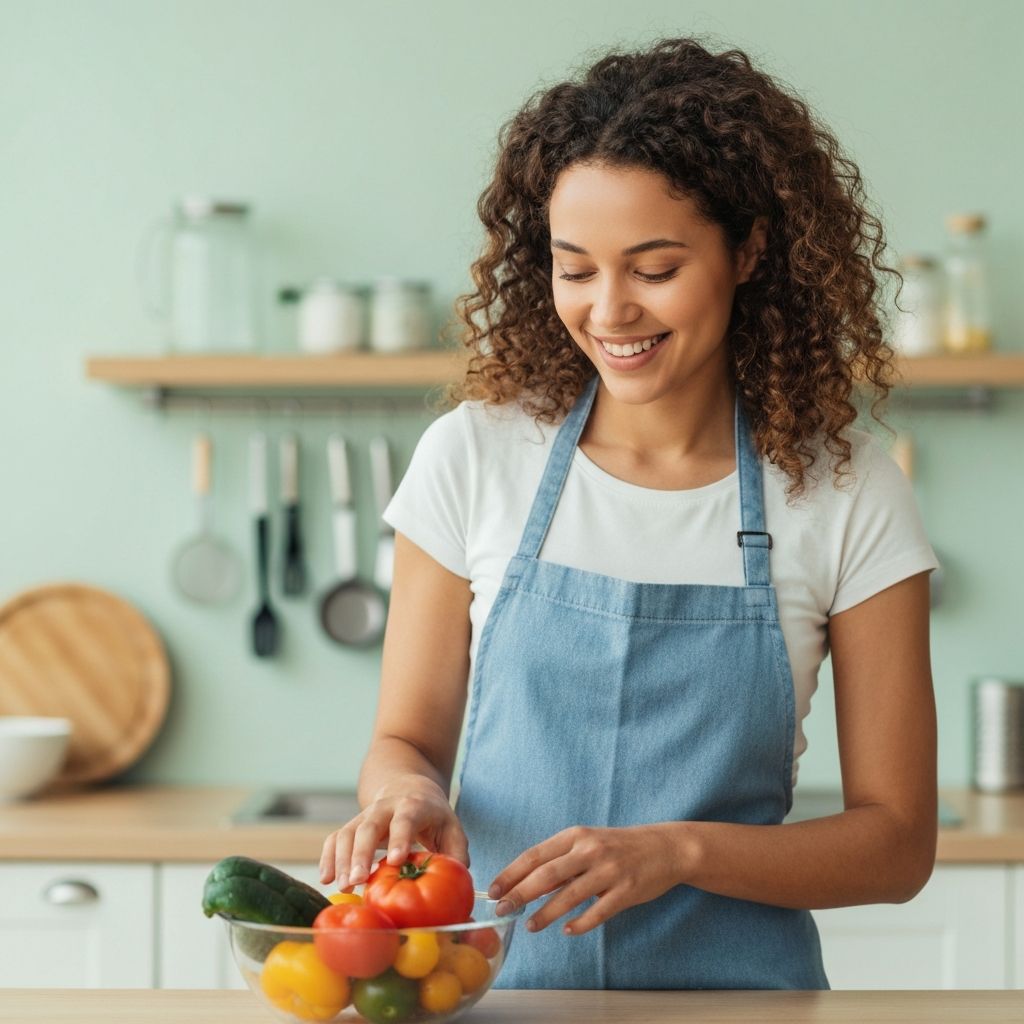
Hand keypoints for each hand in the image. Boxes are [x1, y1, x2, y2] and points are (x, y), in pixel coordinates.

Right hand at [319, 776, 469, 888]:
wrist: (407, 785)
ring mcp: (365, 815)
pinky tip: (326, 878)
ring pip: (348, 832)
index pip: (405, 819)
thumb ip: (456, 851)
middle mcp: (385, 807)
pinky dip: (328, 857)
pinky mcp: (352, 825)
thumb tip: (457, 876)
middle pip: (369, 826)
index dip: (400, 838)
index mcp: (413, 805)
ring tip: (344, 887)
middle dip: (362, 853)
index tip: (395, 860)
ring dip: (342, 860)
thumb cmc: (432, 814)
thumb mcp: (451, 825)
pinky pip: (334, 838)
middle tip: (358, 881)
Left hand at [488, 823, 683, 935]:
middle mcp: (590, 850)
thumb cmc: (618, 846)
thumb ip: (561, 860)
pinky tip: (568, 931)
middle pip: (547, 875)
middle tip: (502, 910)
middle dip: (520, 894)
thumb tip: (526, 883)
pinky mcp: (626, 891)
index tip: (493, 890)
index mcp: (576, 835)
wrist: (665, 847)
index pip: (535, 855)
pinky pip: (598, 912)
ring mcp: (609, 871)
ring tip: (530, 925)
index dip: (511, 873)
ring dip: (546, 913)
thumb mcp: (588, 843)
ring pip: (569, 895)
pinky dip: (581, 923)